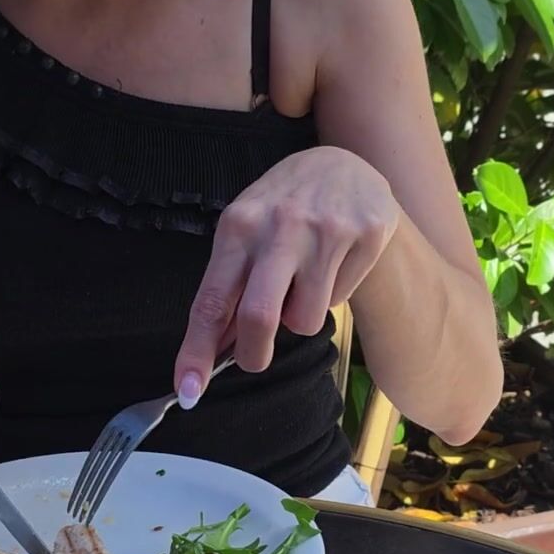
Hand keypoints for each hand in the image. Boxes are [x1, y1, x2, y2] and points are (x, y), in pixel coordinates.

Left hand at [174, 147, 399, 400]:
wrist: (343, 163)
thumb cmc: (282, 207)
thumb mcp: (246, 231)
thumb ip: (229, 287)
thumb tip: (213, 350)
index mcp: (239, 225)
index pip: (211, 300)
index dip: (196, 351)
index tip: (186, 390)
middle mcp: (281, 225)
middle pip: (259, 317)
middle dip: (253, 355)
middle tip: (253, 360)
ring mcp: (327, 230)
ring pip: (305, 319)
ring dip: (299, 316)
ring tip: (303, 283)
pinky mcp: (367, 235)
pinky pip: (341, 300)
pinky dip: (332, 294)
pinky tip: (333, 263)